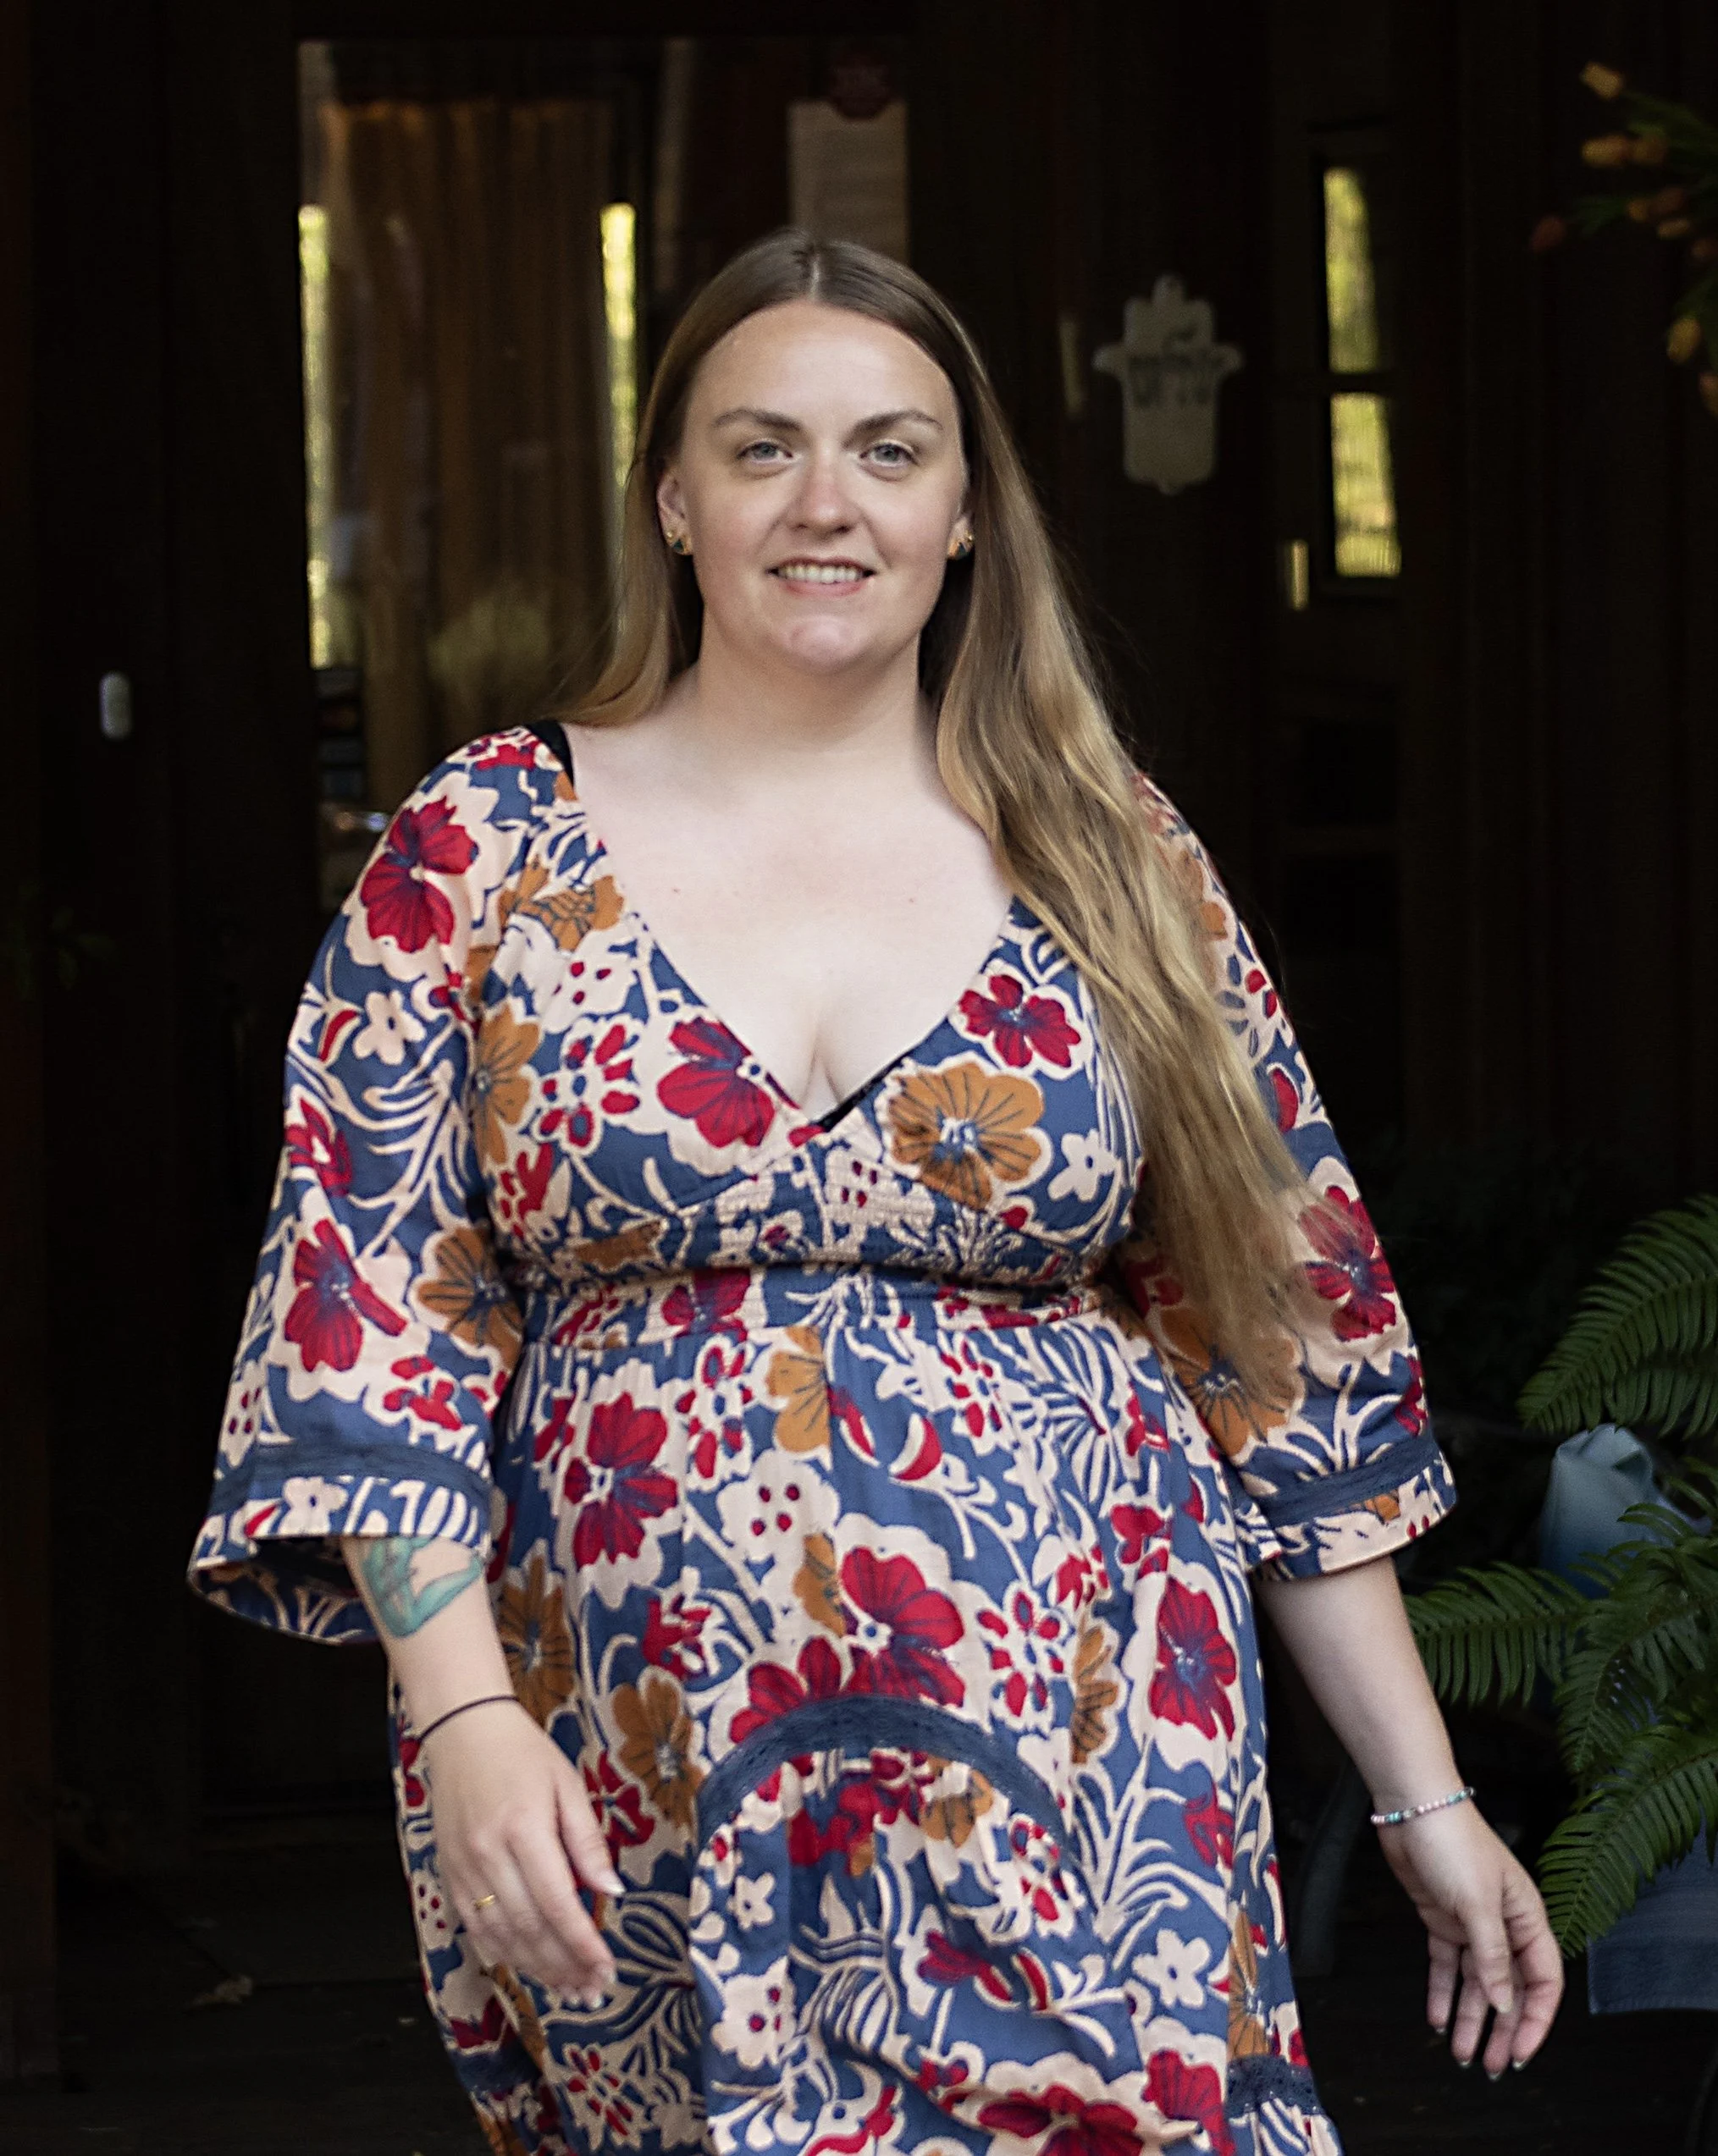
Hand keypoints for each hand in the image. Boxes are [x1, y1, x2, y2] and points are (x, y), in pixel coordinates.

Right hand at [421, 1700, 620, 1999]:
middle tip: (592, 1989)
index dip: (582, 1943)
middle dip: (564, 1965)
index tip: (606, 1968)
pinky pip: (476, 1928)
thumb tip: (612, 1891)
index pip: (557, 1903)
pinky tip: (529, 1966)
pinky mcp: (449, 1875)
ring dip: (537, 1968)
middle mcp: (488, 1855)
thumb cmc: (522, 1754)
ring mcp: (463, 1869)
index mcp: (523, 1829)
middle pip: (529, 1929)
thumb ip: (588, 1842)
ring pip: (501, 1937)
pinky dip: (504, 1953)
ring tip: (569, 1988)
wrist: (463, 1732)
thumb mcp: (567, 1786)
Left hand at [1377, 1801, 1562, 2074]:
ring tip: (1463, 2055)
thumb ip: (1492, 1957)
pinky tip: (1438, 2019)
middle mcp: (1504, 1924)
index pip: (1543, 1981)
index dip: (1535, 2020)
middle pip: (1509, 1988)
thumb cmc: (1454, 1841)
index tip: (1520, 2052)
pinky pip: (1447, 1965)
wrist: (1412, 1806)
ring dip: (1471, 2019)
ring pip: (1477, 1983)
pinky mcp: (1442, 1918)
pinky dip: (1443, 1993)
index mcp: (1527, 1918)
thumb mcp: (1477, 1903)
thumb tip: (1504, 2003)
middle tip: (1490, 2065)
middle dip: (1501, 2029)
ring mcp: (1472, 1923)